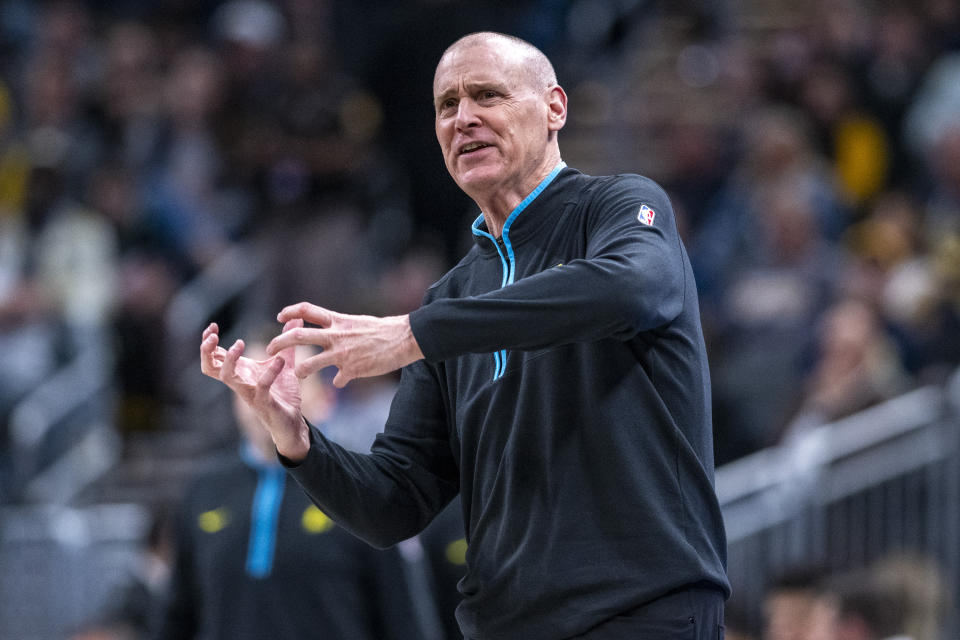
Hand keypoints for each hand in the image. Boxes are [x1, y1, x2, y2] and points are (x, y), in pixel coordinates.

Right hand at [200, 321, 309, 460]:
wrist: (292, 421)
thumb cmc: (282, 393)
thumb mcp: (285, 363)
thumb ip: (286, 342)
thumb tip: (294, 319)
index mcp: (240, 372)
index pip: (214, 357)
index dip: (208, 342)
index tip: (212, 325)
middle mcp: (240, 382)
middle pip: (210, 367)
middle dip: (206, 350)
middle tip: (212, 335)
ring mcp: (249, 393)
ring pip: (226, 376)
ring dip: (229, 359)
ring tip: (239, 343)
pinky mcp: (263, 402)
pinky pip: (261, 386)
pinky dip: (269, 372)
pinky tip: (279, 360)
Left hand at [266, 302, 424, 387]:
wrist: (404, 339)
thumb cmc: (384, 329)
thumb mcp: (358, 322)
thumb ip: (341, 328)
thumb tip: (332, 330)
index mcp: (338, 321)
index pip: (307, 310)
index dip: (290, 312)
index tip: (280, 317)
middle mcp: (336, 336)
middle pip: (298, 337)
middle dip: (279, 343)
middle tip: (269, 350)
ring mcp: (342, 354)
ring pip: (309, 365)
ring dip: (300, 371)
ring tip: (298, 374)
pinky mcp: (352, 370)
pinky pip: (337, 380)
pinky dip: (338, 382)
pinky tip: (341, 382)